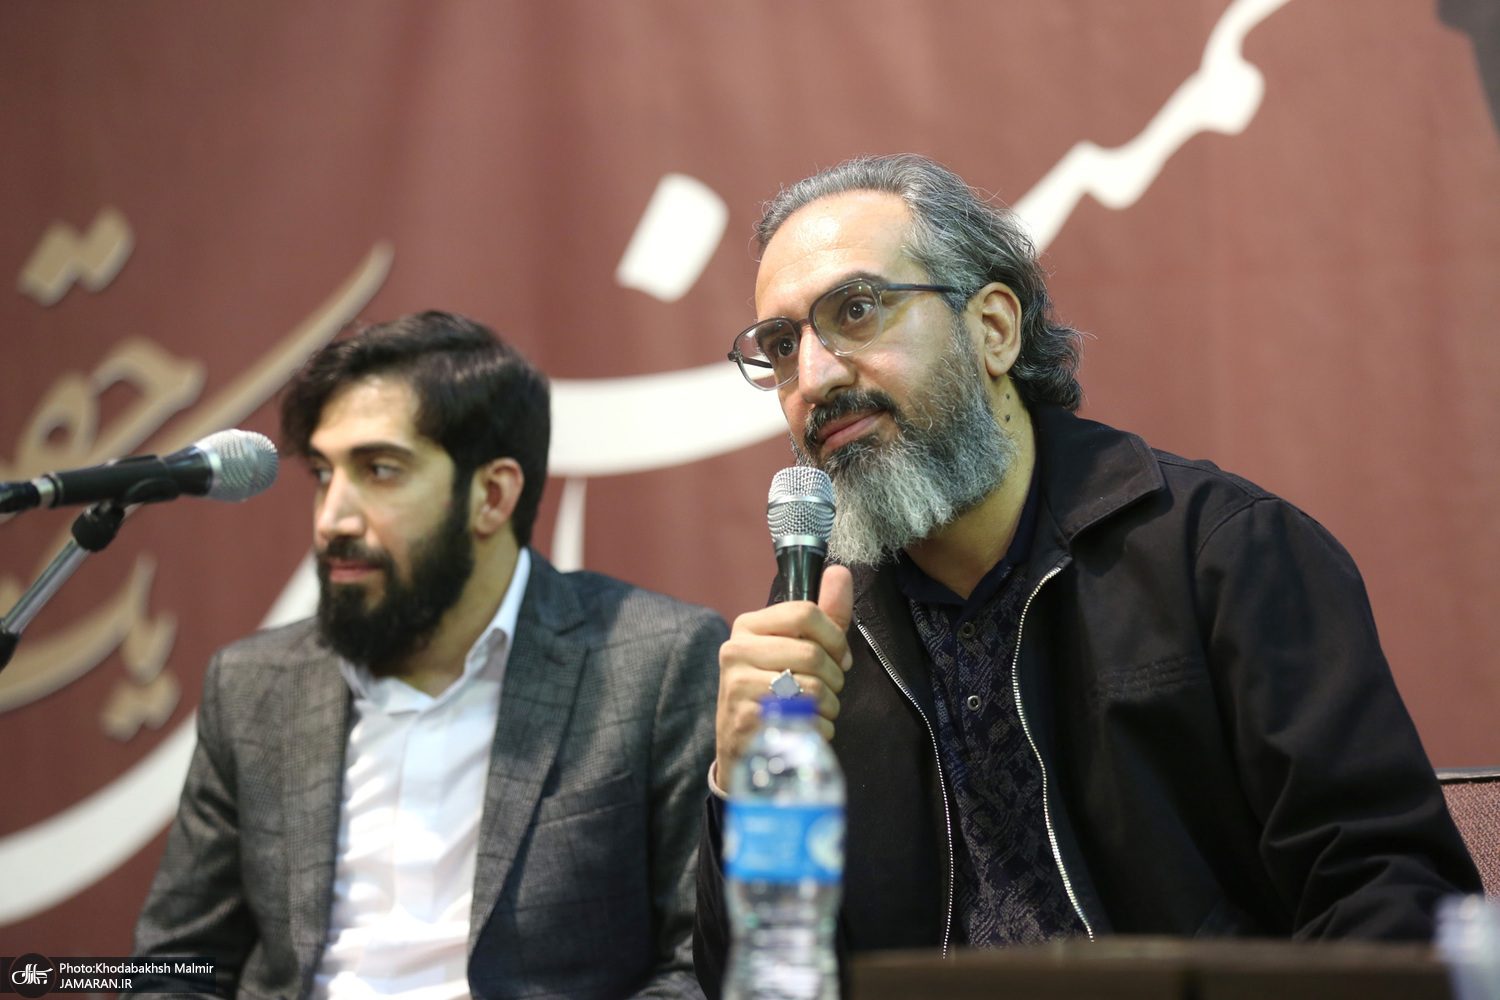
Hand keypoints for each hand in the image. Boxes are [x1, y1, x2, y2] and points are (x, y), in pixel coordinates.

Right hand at [714, 565, 853, 779]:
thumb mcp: (796, 647)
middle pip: (813, 654)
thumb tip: (840, 571)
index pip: (805, 613)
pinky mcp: (746, 720)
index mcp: (748, 625)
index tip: (839, 656)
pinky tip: (806, 728)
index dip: (835, 637)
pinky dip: (820, 728)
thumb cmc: (775, 688)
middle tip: (829, 689)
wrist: (742, 743)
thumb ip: (823, 613)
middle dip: (835, 677)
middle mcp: (735, 651)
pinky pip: (806, 720)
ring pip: (812, 688)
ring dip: (830, 705)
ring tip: (818, 710)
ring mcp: (737, 686)